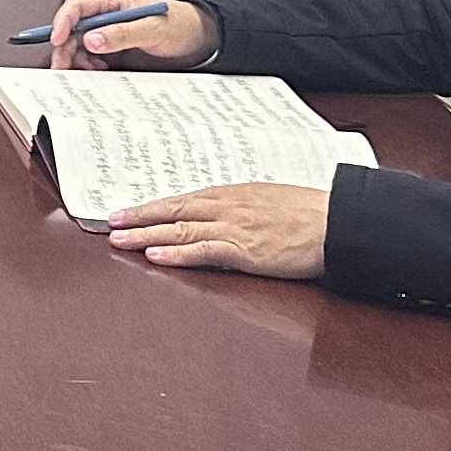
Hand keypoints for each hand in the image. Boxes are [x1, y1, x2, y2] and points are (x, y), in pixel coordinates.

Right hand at [45, 0, 218, 70]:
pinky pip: (93, 56)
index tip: (57, 39)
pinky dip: (89, 65)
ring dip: (77, 58)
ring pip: (81, 44)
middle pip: (74, 28)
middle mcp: (108, 16)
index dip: (63, 21)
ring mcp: (111, 32)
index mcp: (114, 2)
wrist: (200, 39)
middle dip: (65, 47)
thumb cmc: (181, 25)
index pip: (78, 6)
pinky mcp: (116, 48)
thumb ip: (122, 33)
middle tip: (62, 66)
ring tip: (85, 71)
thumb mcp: (153, 29)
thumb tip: (91, 39)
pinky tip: (99, 70)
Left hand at [104, 182, 329, 278]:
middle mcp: (228, 207)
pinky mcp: (245, 250)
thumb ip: (243, 206)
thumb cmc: (312, 213)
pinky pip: (202, 251)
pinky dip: (176, 254)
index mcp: (234, 193)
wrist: (340, 223)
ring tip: (119, 240)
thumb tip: (224, 213)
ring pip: (179, 230)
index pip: (184, 198)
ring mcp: (234, 228)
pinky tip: (154, 256)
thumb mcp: (271, 200)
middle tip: (110, 222)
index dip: (153, 206)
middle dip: (139, 217)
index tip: (130, 210)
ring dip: (145, 235)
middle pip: (173, 211)